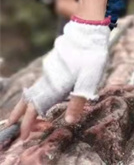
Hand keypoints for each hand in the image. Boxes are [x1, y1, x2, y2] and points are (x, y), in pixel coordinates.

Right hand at [8, 21, 109, 139]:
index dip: (28, 123)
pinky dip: (32, 95)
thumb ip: (79, 100)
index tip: (23, 135)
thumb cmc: (91, 54)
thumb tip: (69, 121)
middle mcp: (48, 79)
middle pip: (28, 100)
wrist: (88, 30)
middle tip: (10, 127)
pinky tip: (34, 98)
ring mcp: (49, 72)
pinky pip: (38, 85)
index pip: (36, 108)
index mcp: (54, 84)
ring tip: (16, 116)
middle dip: (18, 115)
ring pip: (32, 91)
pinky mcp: (53, 67)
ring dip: (24, 105)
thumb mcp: (90, 77)